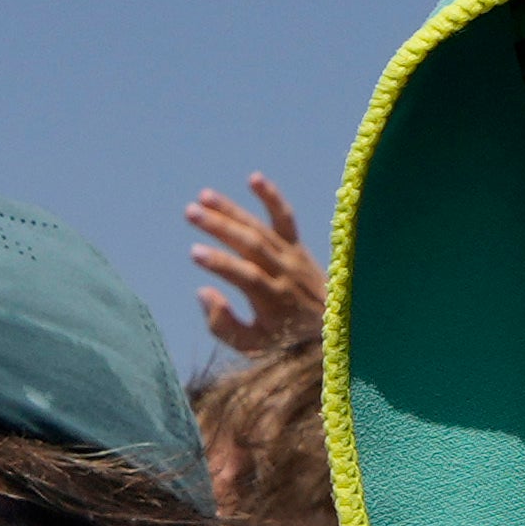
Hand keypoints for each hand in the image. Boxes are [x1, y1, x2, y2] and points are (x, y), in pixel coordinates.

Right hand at [184, 176, 327, 362]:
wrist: (334, 328)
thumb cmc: (286, 340)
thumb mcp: (254, 346)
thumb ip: (224, 326)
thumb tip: (203, 292)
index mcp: (274, 301)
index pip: (245, 276)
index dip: (221, 263)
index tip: (195, 252)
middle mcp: (285, 274)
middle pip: (251, 244)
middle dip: (220, 227)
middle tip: (190, 212)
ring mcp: (293, 257)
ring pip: (260, 228)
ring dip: (231, 210)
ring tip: (203, 197)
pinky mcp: (297, 246)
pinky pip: (286, 218)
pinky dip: (272, 198)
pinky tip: (253, 178)